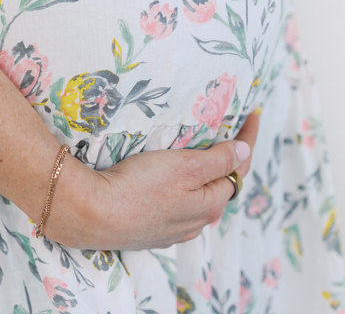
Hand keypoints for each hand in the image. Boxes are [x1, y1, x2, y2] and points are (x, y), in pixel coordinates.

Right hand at [47, 111, 259, 249]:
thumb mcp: (185, 167)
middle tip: (233, 131)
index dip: (248, 140)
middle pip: (221, 185)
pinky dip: (186, 189)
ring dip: (208, 175)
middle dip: (231, 159)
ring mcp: (172, 229)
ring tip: (207, 152)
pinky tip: (177, 182)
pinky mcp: (151, 229)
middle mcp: (196, 222)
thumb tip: (245, 151)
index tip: (252, 114)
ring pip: (200, 198)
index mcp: (209, 204)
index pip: (239, 168)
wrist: (92, 214)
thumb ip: (218, 159)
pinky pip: (179, 207)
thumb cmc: (139, 186)